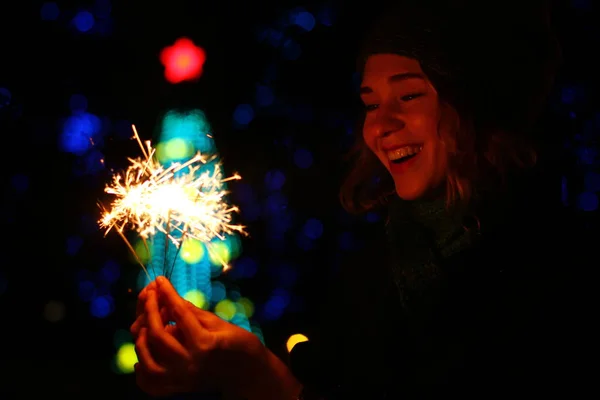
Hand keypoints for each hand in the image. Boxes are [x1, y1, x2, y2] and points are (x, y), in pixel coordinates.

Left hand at [133, 276, 271, 397]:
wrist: (249, 375)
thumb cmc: (240, 345)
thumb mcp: (219, 323)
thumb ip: (192, 312)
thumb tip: (170, 295)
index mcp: (204, 343)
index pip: (179, 313)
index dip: (168, 293)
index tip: (160, 279)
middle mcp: (190, 363)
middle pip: (158, 334)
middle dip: (150, 310)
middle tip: (150, 294)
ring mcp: (182, 379)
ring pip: (148, 360)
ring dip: (142, 338)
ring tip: (144, 324)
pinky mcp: (178, 389)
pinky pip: (150, 383)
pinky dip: (141, 370)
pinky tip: (143, 355)